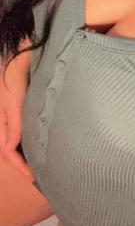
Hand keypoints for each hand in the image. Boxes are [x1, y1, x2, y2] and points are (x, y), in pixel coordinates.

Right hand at [0, 40, 34, 179]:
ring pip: (13, 138)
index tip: (33, 176)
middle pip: (8, 147)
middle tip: (38, 173)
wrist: (17, 49)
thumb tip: (12, 148)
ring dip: (23, 151)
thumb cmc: (13, 70)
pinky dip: (26, 137)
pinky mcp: (18, 104)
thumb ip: (13, 122)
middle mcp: (2, 117)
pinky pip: (19, 127)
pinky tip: (38, 139)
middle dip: (21, 162)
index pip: (6, 149)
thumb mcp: (14, 96)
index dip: (18, 165)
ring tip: (39, 161)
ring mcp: (10, 111)